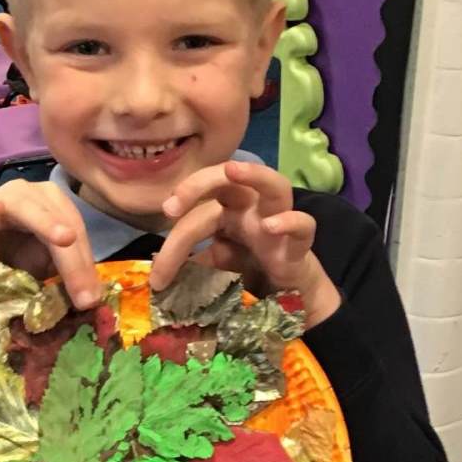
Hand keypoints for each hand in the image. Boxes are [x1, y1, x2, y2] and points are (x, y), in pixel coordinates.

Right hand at [0, 181, 101, 309]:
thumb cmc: (11, 264)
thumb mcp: (45, 268)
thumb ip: (67, 272)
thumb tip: (92, 296)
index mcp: (55, 206)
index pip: (77, 230)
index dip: (85, 263)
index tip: (90, 299)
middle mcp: (32, 195)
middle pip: (59, 218)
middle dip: (72, 257)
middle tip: (81, 293)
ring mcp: (1, 197)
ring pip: (26, 206)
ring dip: (45, 223)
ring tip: (63, 239)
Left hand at [152, 159, 341, 325]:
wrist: (289, 291)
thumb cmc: (251, 266)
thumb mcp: (216, 264)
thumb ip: (193, 261)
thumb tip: (158, 273)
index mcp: (227, 210)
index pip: (196, 214)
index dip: (175, 240)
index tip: (157, 273)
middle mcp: (251, 207)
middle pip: (227, 179)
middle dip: (197, 184)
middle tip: (171, 207)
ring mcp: (278, 220)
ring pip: (274, 184)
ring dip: (254, 174)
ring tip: (233, 170)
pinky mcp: (299, 243)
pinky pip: (304, 225)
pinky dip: (291, 222)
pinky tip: (272, 227)